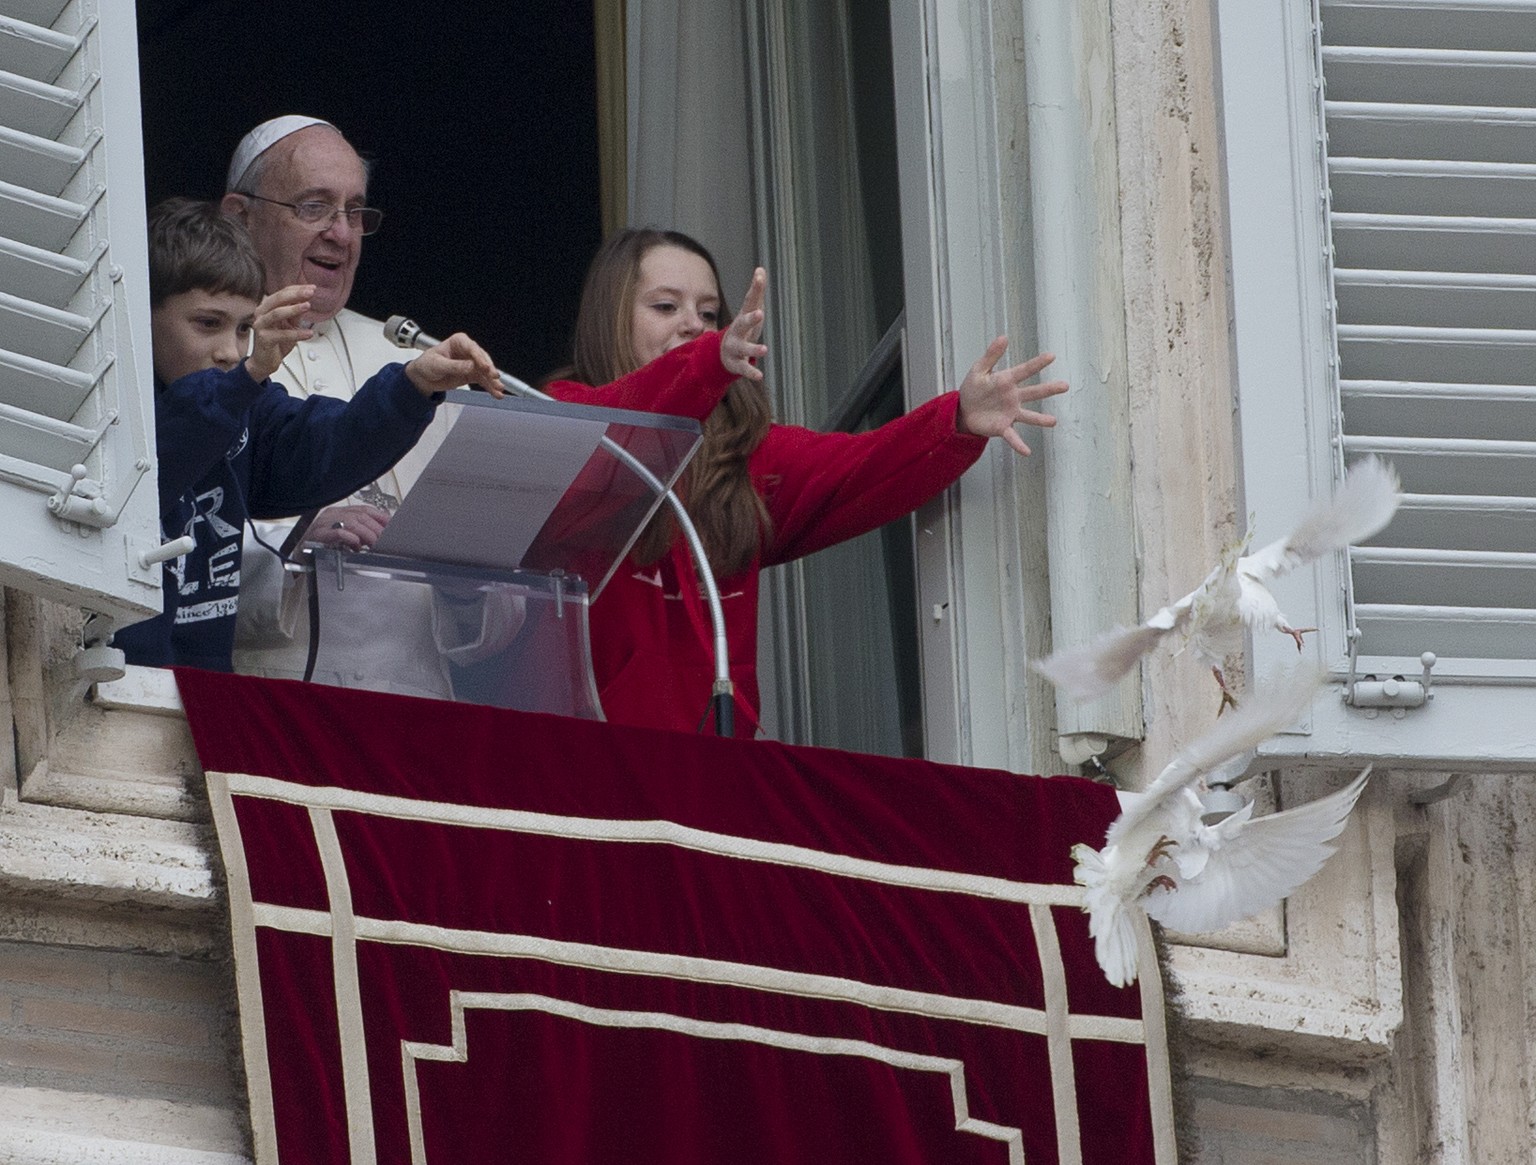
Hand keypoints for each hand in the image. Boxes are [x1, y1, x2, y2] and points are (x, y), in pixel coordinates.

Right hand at [246, 284, 315, 380]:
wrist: (265, 361)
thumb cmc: (276, 342)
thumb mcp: (289, 325)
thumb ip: (295, 314)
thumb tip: (306, 301)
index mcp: (267, 307)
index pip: (282, 293)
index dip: (297, 289)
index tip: (312, 288)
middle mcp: (261, 313)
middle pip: (277, 299)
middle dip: (295, 294)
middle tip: (310, 292)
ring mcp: (261, 325)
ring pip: (276, 313)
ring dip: (293, 309)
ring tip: (308, 306)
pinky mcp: (264, 339)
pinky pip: (282, 334)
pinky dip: (297, 333)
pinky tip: (309, 333)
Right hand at [303, 503, 390, 550]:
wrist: (299, 558)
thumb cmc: (321, 548)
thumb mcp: (344, 538)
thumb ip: (360, 534)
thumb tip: (381, 535)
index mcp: (339, 513)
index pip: (364, 509)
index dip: (380, 517)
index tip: (392, 526)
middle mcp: (331, 515)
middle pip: (360, 516)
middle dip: (376, 528)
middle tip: (385, 540)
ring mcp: (323, 524)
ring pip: (350, 522)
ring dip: (366, 533)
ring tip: (374, 544)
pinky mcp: (317, 535)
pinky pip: (335, 532)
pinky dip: (348, 537)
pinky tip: (356, 544)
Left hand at [404, 332, 503, 396]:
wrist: (423, 378)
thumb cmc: (427, 365)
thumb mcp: (438, 365)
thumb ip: (455, 366)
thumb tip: (470, 367)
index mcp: (458, 342)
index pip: (472, 348)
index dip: (479, 358)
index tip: (485, 367)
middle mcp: (467, 351)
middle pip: (482, 359)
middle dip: (489, 369)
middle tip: (494, 377)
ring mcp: (471, 363)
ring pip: (485, 371)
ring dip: (492, 381)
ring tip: (498, 389)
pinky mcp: (472, 374)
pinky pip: (483, 381)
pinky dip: (490, 387)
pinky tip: (496, 393)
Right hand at [721, 267, 767, 380]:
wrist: (722, 353)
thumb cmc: (742, 328)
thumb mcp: (749, 310)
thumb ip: (756, 291)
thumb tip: (761, 268)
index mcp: (743, 317)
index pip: (750, 300)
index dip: (755, 288)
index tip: (760, 275)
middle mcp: (737, 331)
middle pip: (743, 323)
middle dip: (751, 318)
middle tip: (760, 313)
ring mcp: (735, 347)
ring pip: (743, 348)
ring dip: (753, 349)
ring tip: (765, 349)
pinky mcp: (736, 363)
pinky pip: (743, 368)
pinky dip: (751, 372)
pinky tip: (760, 376)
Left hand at [955, 339, 1067, 455]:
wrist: (964, 410)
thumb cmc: (974, 388)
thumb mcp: (979, 369)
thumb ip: (991, 355)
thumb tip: (1004, 337)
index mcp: (1007, 380)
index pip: (1024, 370)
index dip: (1037, 364)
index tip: (1051, 356)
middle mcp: (1013, 397)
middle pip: (1034, 392)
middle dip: (1049, 389)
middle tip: (1065, 386)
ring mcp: (1010, 413)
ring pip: (1029, 415)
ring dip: (1040, 419)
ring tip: (1053, 422)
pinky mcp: (1002, 427)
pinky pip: (1013, 436)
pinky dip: (1019, 444)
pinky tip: (1027, 451)